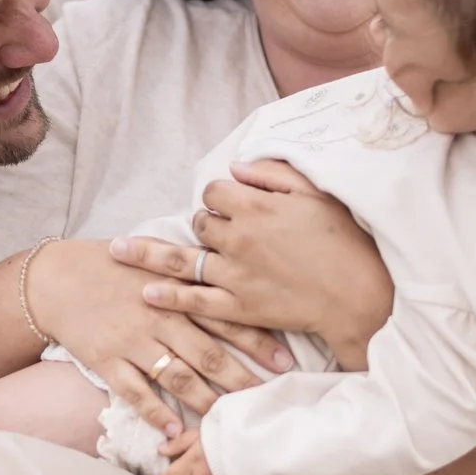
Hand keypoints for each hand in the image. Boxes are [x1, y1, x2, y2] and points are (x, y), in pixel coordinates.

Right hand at [27, 240, 288, 439]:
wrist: (54, 278)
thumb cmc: (110, 267)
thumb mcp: (153, 257)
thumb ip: (191, 270)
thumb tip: (234, 271)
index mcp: (175, 292)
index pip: (226, 318)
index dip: (258, 341)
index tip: (285, 362)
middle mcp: (159, 317)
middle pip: (210, 354)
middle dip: (242, 380)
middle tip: (269, 400)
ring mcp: (132, 341)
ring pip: (178, 377)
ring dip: (206, 402)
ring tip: (230, 424)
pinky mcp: (106, 360)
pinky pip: (134, 391)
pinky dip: (154, 411)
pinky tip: (173, 430)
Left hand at [115, 160, 394, 369]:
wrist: (359, 293)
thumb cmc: (344, 239)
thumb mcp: (314, 193)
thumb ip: (273, 175)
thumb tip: (237, 167)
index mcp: (255, 205)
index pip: (215, 191)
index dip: (221, 197)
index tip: (232, 204)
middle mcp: (238, 237)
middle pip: (200, 222)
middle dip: (204, 223)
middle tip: (219, 232)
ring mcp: (235, 274)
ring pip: (183, 258)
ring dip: (148, 254)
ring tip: (117, 251)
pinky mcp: (239, 307)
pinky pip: (195, 301)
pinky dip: (169, 296)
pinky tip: (147, 293)